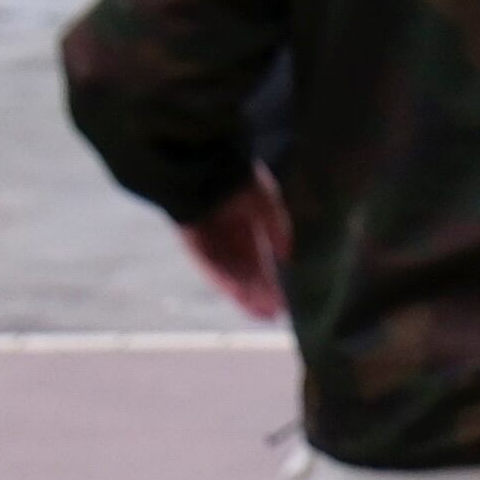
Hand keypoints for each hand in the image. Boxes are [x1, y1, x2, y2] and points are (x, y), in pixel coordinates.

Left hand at [179, 177, 289, 320]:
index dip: (269, 281)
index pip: (257, 261)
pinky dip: (225, 282)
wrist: (206, 165)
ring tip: (260, 313)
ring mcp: (209, 242)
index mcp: (243, 225)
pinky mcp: (193, 243)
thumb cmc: (239, 179)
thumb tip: (286, 256)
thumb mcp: (268, 203)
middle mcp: (226, 237)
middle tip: (273, 314)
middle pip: (244, 273)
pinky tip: (240, 295)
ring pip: (228, 275)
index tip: (281, 301)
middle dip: (258, 294)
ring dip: (243, 295)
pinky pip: (211, 267)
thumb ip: (278, 229)